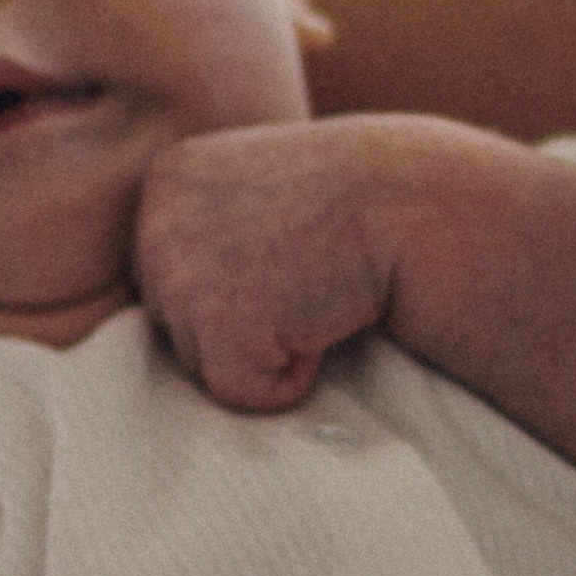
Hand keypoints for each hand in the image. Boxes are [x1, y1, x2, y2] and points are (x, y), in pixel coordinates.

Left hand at [136, 121, 393, 408]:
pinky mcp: (221, 331)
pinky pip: (241, 394)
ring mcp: (184, 278)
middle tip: (306, 273)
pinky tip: (324, 320)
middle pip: (176, 322)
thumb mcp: (260, 197)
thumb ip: (209, 238)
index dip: (239, 279)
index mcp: (168, 182)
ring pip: (203, 363)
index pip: (169, 274)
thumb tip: (173, 312)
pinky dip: (291, 378)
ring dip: (267, 346)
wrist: (416, 205)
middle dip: (243, 317)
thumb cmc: (356, 205)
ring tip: (316, 292)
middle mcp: (158, 225)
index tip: (291, 244)